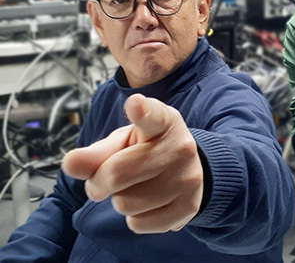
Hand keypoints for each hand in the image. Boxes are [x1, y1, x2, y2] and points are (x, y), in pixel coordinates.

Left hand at [63, 93, 203, 233]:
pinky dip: (135, 219)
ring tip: (136, 188)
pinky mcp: (189, 207)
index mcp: (163, 122)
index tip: (134, 104)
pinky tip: (148, 203)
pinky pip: (138, 224)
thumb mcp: (123, 142)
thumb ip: (96, 152)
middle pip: (116, 174)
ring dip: (120, 200)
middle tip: (109, 178)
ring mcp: (188, 178)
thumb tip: (70, 163)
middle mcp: (181, 147)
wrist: (186, 170)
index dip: (141, 111)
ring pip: (126, 204)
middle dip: (100, 182)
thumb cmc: (147, 151)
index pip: (152, 115)